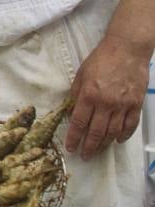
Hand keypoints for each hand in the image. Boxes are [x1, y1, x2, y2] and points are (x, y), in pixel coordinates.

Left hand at [65, 34, 146, 159]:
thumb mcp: (81, 75)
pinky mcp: (136, 104)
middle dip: (89, 146)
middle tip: (84, 155)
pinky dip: (124, 135)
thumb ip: (76, 95)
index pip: (79, 123)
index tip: (70, 148)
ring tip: (98, 150)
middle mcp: (106, 104)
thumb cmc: (100, 60)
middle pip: (96, 132)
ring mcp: (123, 105)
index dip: (74, 138)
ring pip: (113, 132)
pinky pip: (130, 125)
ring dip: (104, 144)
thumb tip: (71, 112)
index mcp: (89, 96)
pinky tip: (117, 140)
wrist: (127, 50)